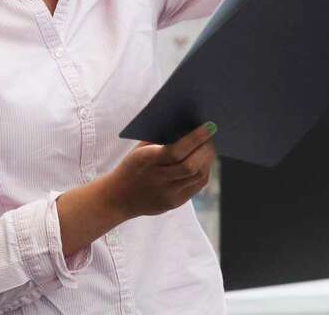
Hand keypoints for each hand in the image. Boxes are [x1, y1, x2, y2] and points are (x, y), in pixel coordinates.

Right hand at [102, 122, 216, 219]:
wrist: (117, 198)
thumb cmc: (131, 166)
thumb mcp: (138, 150)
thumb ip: (159, 139)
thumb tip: (187, 125)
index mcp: (145, 161)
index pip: (175, 151)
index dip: (195, 139)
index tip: (209, 127)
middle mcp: (157, 179)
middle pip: (190, 166)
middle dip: (206, 149)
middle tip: (211, 136)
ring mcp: (166, 194)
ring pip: (197, 176)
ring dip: (207, 160)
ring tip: (209, 148)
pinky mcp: (174, 203)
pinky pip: (196, 186)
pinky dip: (204, 171)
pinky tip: (204, 162)